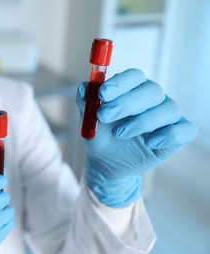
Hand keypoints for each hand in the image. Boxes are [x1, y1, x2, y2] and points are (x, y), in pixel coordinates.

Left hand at [76, 69, 196, 207]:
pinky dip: (169, 135)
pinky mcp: (177, 135)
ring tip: (119, 133)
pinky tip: (149, 143)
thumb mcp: (88, 119)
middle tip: (104, 115)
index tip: (101, 94)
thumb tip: (84, 87)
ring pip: (168, 109)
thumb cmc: (100, 134)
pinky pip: (184, 130)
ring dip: (143, 121)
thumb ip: (85, 101)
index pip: (134, 76)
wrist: (106, 162)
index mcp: (132, 88)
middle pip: (151, 90)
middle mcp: (153, 98)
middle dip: (126, 102)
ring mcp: (167, 116)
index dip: (120, 83)